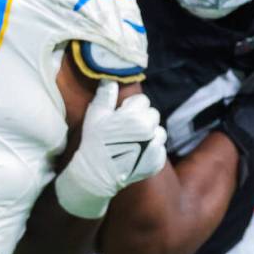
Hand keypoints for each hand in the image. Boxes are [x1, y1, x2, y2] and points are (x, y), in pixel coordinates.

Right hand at [55, 80, 166, 217]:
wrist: (97, 174)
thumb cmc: (94, 142)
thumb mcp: (95, 116)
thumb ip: (105, 96)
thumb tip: (110, 79)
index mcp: (135, 117)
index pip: (142, 100)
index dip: (130, 106)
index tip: (120, 114)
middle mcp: (149, 131)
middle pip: (152, 114)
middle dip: (142, 117)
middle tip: (126, 127)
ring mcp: (155, 147)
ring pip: (159, 131)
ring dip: (149, 132)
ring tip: (133, 140)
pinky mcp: (158, 161)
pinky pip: (159, 148)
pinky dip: (151, 148)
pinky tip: (136, 153)